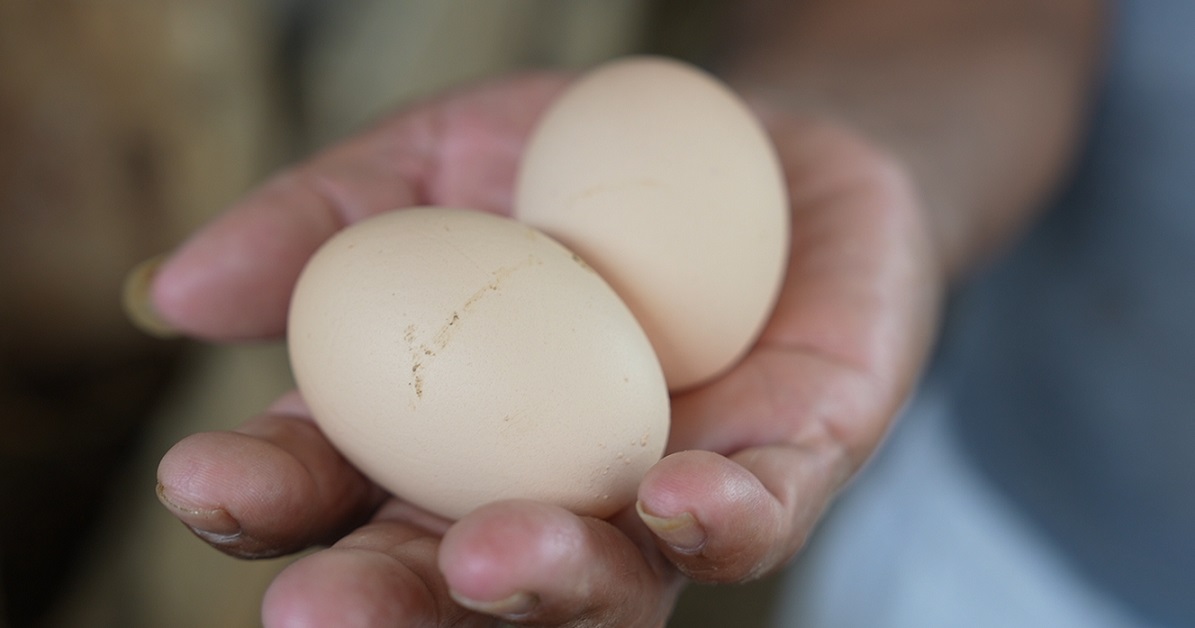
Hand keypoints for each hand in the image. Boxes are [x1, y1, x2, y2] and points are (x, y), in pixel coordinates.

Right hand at [148, 70, 941, 626]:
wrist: (761, 144)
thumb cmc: (586, 162)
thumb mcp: (437, 158)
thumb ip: (321, 218)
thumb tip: (173, 294)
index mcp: (445, 434)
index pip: (340, 491)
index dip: (268, 499)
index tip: (202, 480)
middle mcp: (546, 487)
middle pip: (456, 579)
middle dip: (388, 604)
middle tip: (314, 608)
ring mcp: (662, 489)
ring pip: (605, 583)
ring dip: (545, 583)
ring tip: (488, 557)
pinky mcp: (784, 463)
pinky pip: (757, 518)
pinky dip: (719, 522)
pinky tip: (677, 498)